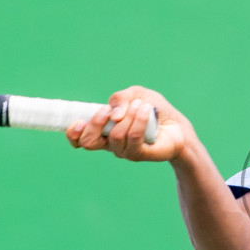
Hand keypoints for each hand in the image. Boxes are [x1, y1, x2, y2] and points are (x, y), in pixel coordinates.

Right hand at [65, 84, 188, 161]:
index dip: (73, 133)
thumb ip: (119, 98)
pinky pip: (133, 138)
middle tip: (108, 111)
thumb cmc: (152, 109)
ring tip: (141, 105)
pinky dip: (139, 121)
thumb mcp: (134, 94)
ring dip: (128, 116)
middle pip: (88, 142)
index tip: (78, 122)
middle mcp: (109, 143)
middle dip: (95, 124)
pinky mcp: (138, 154)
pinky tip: (147, 110)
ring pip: (115, 136)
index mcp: (102, 130)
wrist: (176, 125)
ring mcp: (123, 151)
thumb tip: (113, 114)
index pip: (79, 139)